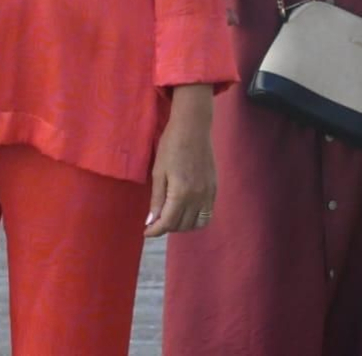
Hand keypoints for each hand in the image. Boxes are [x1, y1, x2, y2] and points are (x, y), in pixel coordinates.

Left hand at [144, 84, 215, 237]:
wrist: (193, 129)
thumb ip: (157, 199)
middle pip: (183, 225)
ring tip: (170, 217)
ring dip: (183, 225)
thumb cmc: (171, 146)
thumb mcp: (158, 173)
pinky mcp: (214, 189)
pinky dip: (195, 218)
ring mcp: (209, 194)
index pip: (168, 223)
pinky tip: (185, 210)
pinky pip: (207, 213)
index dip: (155, 230)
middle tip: (155, 221)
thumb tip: (151, 221)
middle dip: (167, 227)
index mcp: (181, 193)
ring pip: (198, 223)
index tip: (146, 232)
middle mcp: (198, 198)